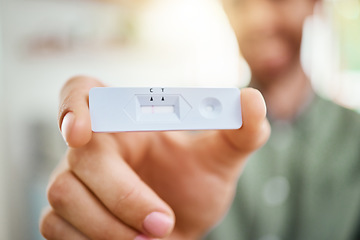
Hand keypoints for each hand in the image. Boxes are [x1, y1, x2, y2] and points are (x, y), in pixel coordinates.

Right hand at [39, 76, 269, 239]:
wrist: (180, 226)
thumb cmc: (195, 184)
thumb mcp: (222, 157)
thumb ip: (240, 130)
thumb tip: (252, 100)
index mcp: (125, 120)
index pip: (83, 91)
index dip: (73, 104)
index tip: (80, 131)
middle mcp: (92, 146)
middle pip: (80, 157)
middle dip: (123, 196)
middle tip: (162, 223)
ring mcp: (72, 180)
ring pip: (64, 196)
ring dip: (109, 226)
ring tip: (149, 239)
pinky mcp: (63, 216)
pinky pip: (55, 228)